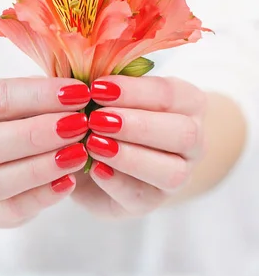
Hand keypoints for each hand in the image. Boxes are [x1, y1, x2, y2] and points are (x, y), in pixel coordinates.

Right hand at [0, 77, 90, 227]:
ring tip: (79, 154)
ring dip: (41, 168)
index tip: (79, 93)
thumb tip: (80, 92)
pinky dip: (40, 197)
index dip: (39, 96)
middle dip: (37, 135)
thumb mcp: (24, 93)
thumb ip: (45, 93)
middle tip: (79, 125)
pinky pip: (7, 211)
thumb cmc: (15, 112)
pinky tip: (68, 182)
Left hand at [72, 75, 206, 217]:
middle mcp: (193, 140)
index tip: (98, 88)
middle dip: (137, 125)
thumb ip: (105, 84)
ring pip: (172, 171)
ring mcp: (179, 175)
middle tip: (96, 118)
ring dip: (130, 156)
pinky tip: (94, 168)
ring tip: (93, 143)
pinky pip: (142, 197)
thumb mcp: (110, 92)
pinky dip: (116, 182)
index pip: (169, 93)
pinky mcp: (152, 201)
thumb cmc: (110, 109)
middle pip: (182, 133)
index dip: (134, 91)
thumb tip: (83, 73)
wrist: (105, 154)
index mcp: (188, 102)